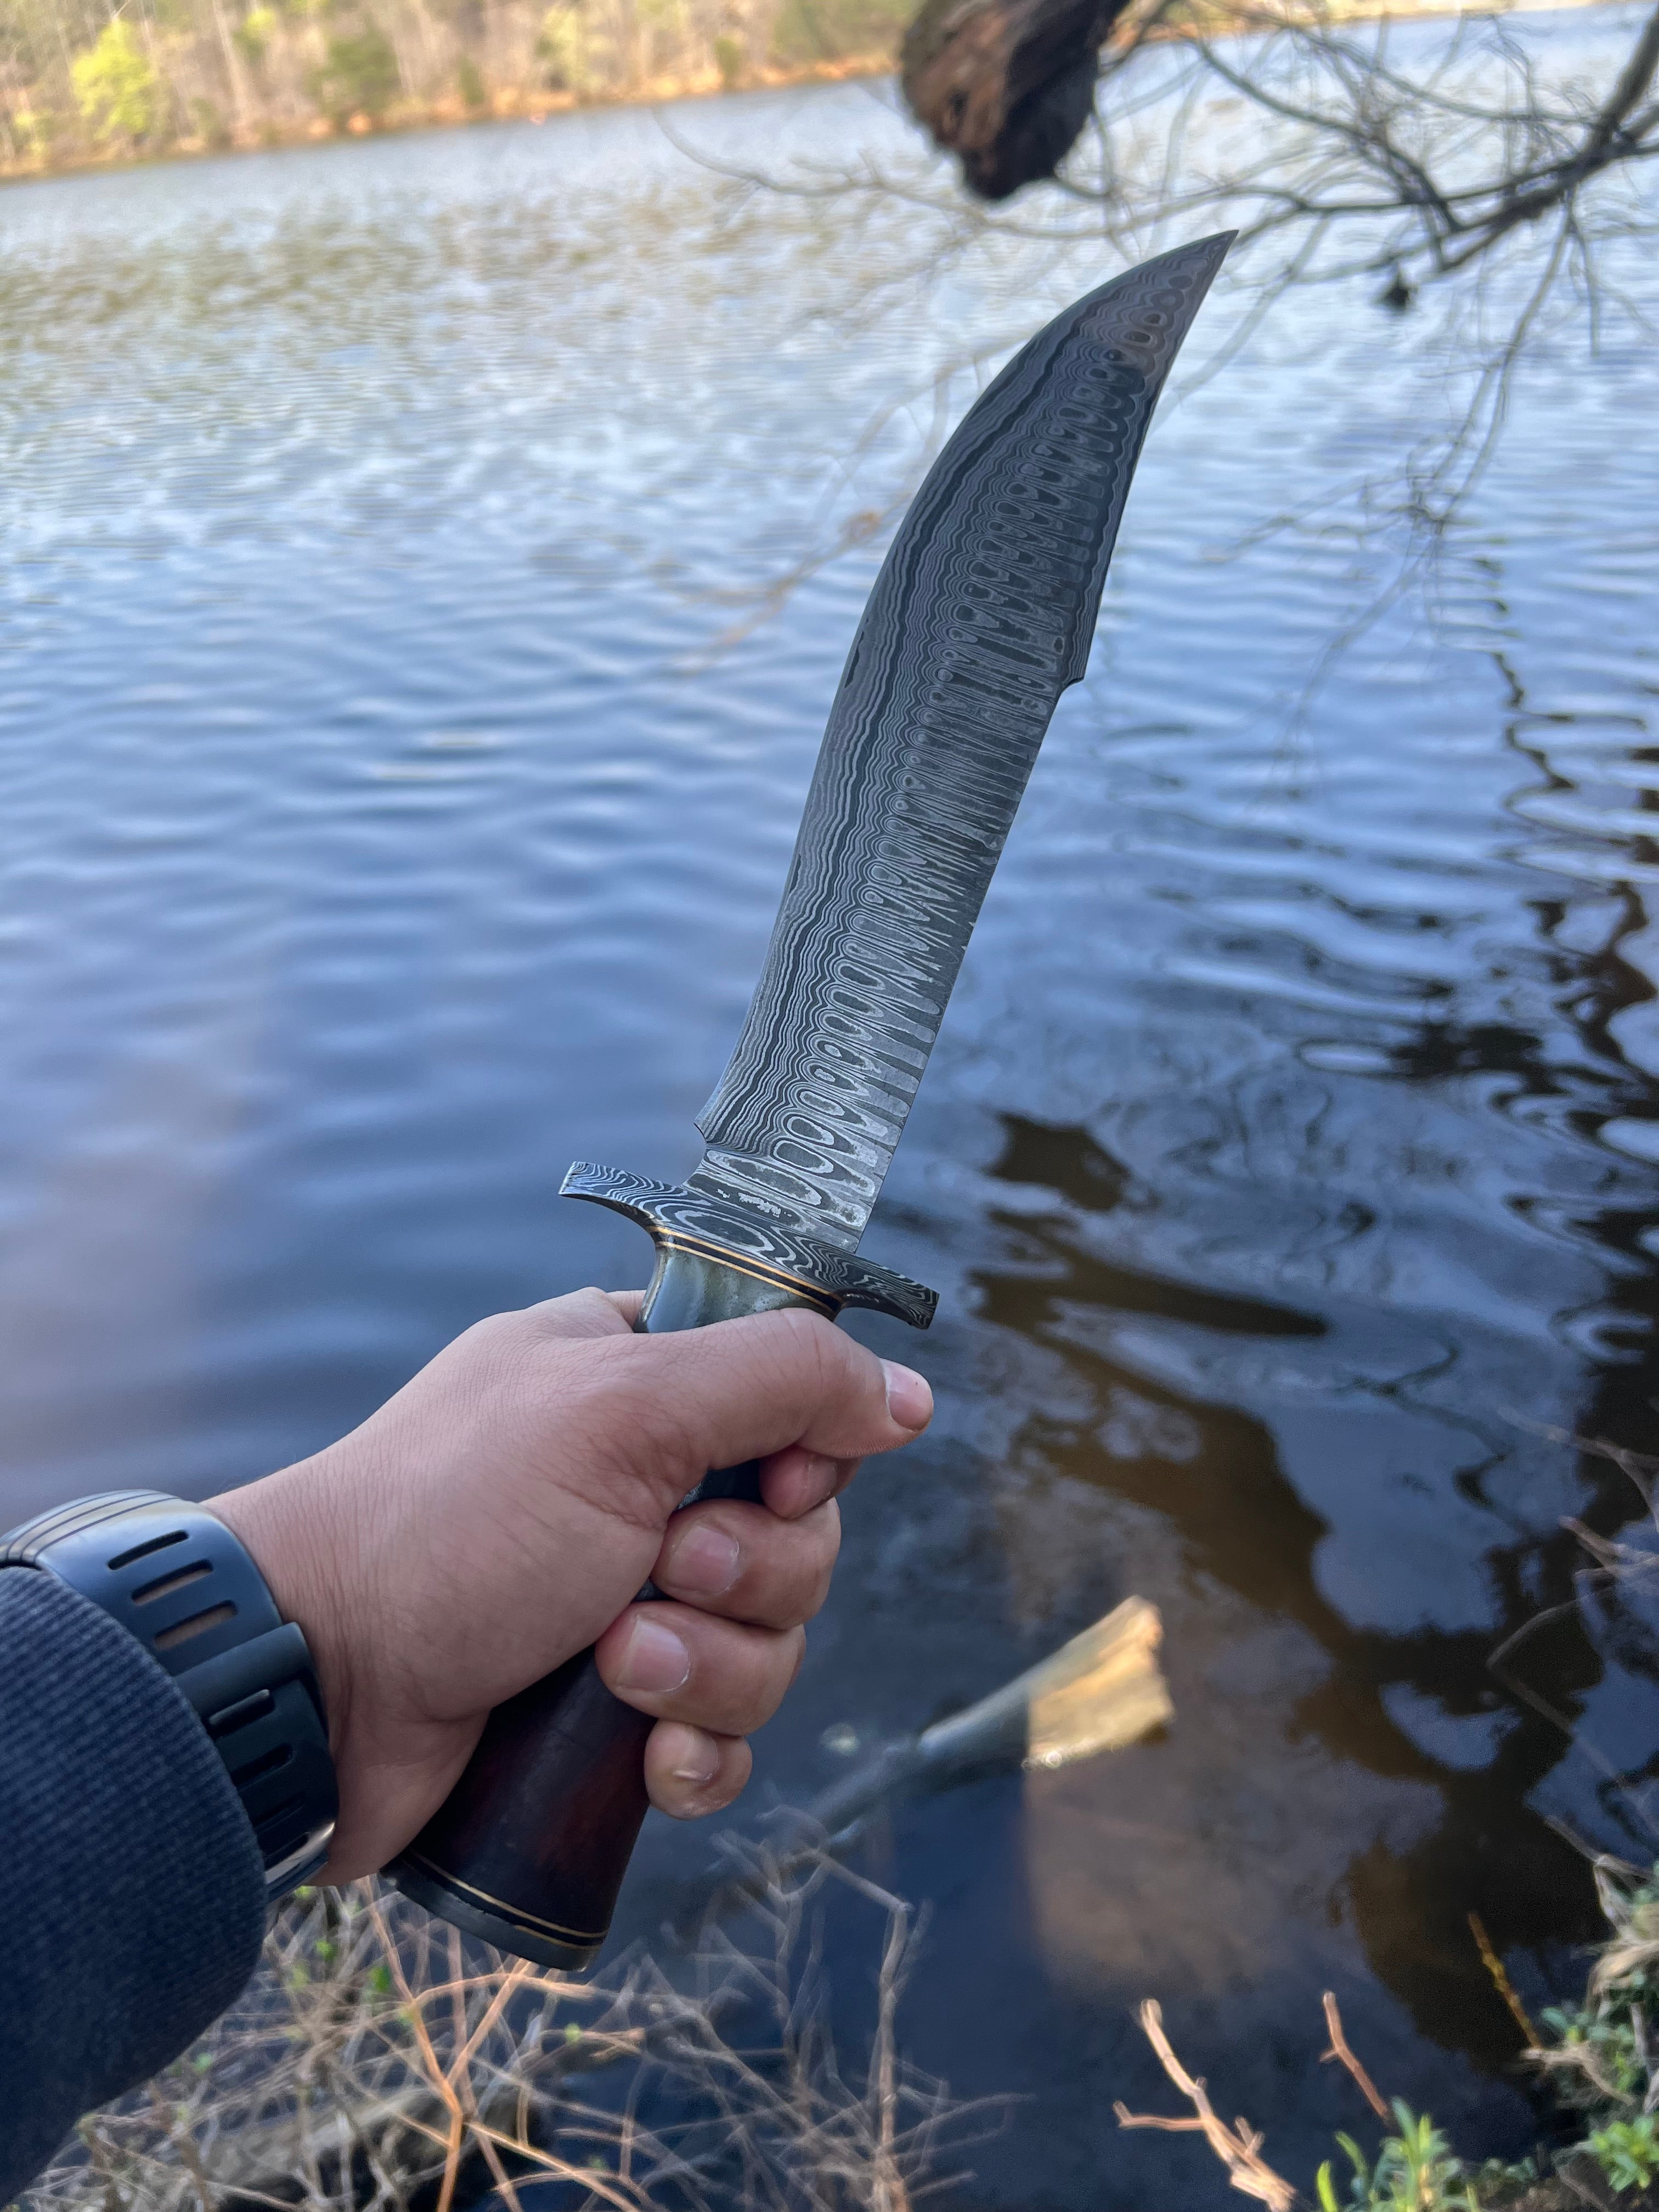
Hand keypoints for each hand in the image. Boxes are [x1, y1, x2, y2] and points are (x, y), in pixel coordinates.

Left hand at [209, 1291, 931, 1880]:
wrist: (312, 1687)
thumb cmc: (449, 1523)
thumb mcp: (622, 1408)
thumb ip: (781, 1377)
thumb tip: (906, 1393)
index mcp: (632, 1380)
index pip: (793, 1403)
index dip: (807, 1456)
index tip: (775, 1478)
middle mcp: (632, 1483)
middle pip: (798, 1535)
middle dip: (750, 1577)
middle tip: (661, 1572)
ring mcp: (618, 1600)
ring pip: (769, 1646)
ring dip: (710, 1668)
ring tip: (612, 1661)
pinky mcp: (604, 1714)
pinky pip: (720, 1740)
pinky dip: (695, 1754)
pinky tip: (644, 1757)